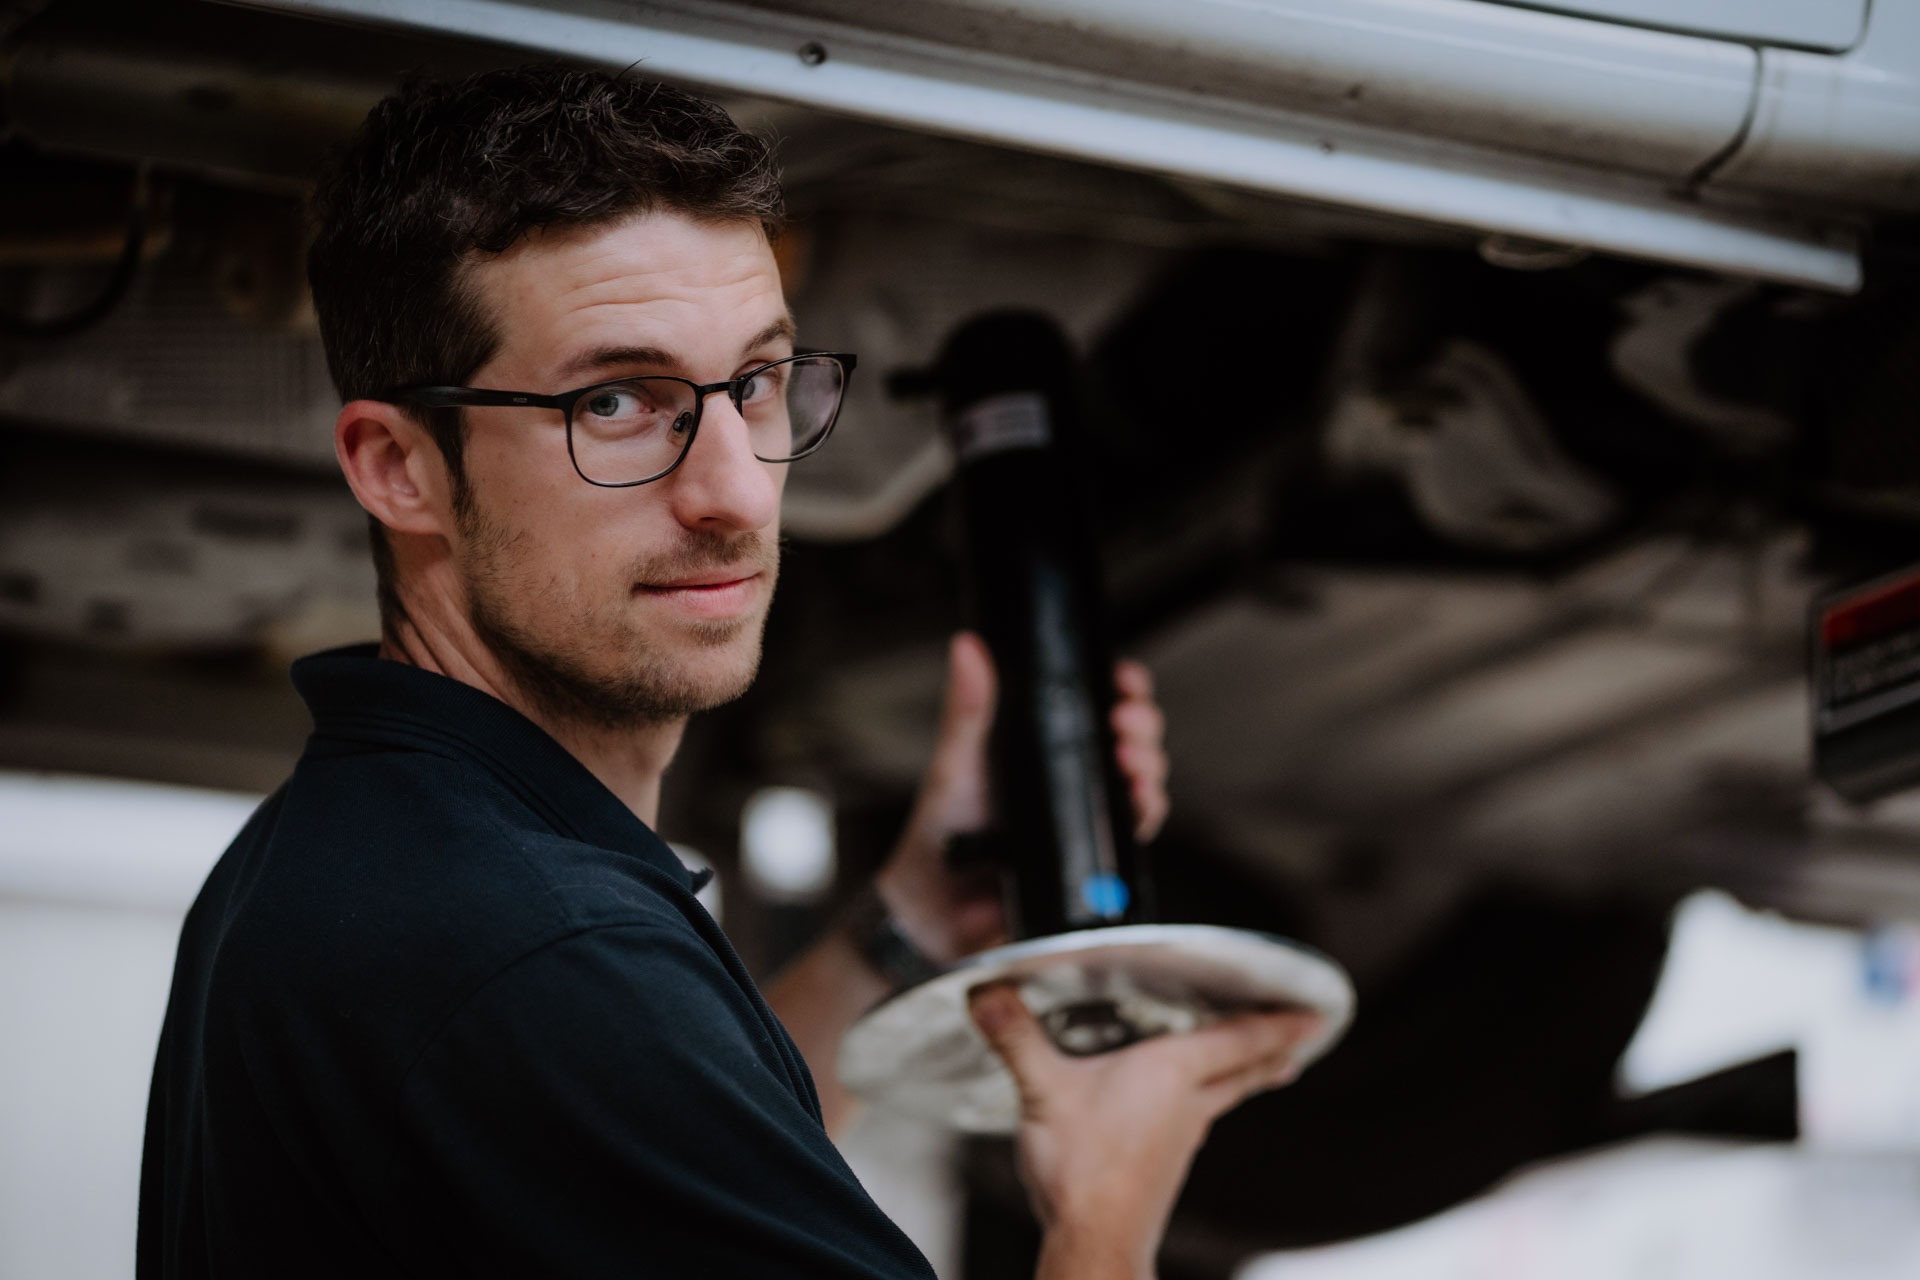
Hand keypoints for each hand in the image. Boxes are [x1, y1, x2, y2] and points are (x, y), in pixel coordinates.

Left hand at [875, 632, 1169, 964]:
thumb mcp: (955, 762)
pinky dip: (1145, 813)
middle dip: (1142, 724)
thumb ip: (967, 709)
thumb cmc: (940, 829)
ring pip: (1142, 784)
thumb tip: (967, 647)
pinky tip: (1139, 801)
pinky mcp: (1092, 863)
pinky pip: (1133, 836)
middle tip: (1124, 721)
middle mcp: (1073, 781)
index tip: (1123, 679)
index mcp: (1046, 748)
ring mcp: (1086, 821)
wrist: (929, 904)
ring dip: (1149, 766)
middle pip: (1131, 742)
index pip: (1099, 707)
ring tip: (1131, 760)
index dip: (1123, 689)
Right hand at [970, 983, 1318, 1278]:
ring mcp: (1180, 1137)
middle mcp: (1187, 1103)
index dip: (1279, 1022)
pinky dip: (1209, 1100)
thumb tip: (986, 993)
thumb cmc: (1082, 1170)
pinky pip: (1197, 1119)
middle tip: (1304, 1035)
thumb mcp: (1043, 1090)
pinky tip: (1188, 1110)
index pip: (1240, 1039)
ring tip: (1267, 1066)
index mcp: (1172, 1072)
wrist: (1094, 1241)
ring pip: (1225, 1095)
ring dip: (1246, 1075)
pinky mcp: (1164, 1163)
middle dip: (1276, 1049)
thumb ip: (1015, 1037)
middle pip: (1245, 1069)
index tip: (1317, 1012)